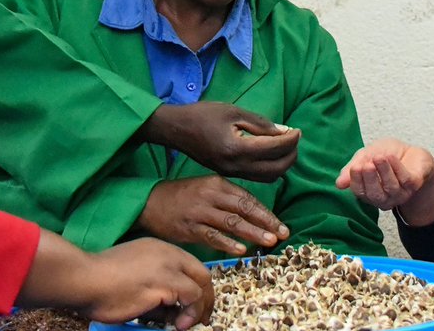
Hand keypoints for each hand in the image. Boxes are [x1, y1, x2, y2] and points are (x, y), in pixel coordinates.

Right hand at [21, 233, 212, 330]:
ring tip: (183, 325)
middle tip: (200, 319)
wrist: (84, 278)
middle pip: (202, 274)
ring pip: (200, 286)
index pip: (190, 266)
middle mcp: (167, 253)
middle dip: (205, 299)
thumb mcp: (134, 276)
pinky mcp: (165, 282)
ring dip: (197, 310)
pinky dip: (189, 313)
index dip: (196, 287)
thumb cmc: (100, 281)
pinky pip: (191, 298)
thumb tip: (173, 311)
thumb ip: (155, 287)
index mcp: (158, 248)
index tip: (193, 306)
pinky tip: (177, 325)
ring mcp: (167, 266)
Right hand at [139, 176, 288, 255]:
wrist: (150, 202)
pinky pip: (212, 236)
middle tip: (283, 234)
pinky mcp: (189, 227)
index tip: (282, 226)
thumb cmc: (183, 196)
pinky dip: (228, 243)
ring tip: (269, 242)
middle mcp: (211, 195)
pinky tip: (241, 249)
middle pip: (244, 209)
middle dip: (266, 222)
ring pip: (231, 222)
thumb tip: (255, 215)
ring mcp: (200, 211)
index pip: (248, 199)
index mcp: (218, 183)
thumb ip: (228, 198)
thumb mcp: (206, 188)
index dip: (267, 213)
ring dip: (252, 233)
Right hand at [141, 102, 299, 181]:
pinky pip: (257, 178)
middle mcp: (236, 166)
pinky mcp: (229, 174)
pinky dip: (270, 169)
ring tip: (286, 147)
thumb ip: (260, 123)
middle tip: (295, 139)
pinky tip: (271, 155)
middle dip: (291, 155)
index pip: (274, 148)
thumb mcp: (233, 112)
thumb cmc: (203, 115)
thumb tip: (285, 132)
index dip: (291, 139)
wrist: (176, 129)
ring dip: (282, 164)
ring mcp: (232, 173)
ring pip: (268, 177)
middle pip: (276, 169)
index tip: (298, 130)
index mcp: (236, 148)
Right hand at [335, 138, 433, 224]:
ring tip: (379, 157)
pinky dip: (397, 168)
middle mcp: (384, 197)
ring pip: (390, 187)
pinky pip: (405, 179)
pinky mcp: (414, 185)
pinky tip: (391, 157)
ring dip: (384, 172)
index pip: (360, 192)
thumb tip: (339, 184)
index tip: (355, 167)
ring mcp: (400, 193)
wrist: (410, 152)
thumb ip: (353, 168)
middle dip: (370, 179)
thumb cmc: (385, 155)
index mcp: (369, 191)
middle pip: (375, 194)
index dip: (356, 181)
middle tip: (367, 164)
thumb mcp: (365, 157)